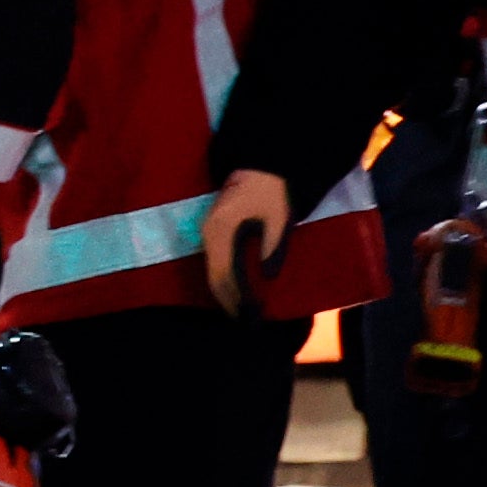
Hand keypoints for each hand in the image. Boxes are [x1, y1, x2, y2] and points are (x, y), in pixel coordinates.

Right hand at [202, 170, 293, 317]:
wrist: (261, 166)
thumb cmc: (272, 192)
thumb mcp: (278, 219)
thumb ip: (272, 246)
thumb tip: (267, 275)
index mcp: (222, 230)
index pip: (223, 274)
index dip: (234, 298)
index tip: (248, 316)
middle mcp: (209, 233)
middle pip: (213, 276)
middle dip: (227, 300)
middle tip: (244, 320)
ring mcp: (208, 230)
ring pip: (211, 269)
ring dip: (224, 291)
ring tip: (239, 309)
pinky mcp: (213, 229)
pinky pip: (214, 260)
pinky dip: (223, 278)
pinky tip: (234, 288)